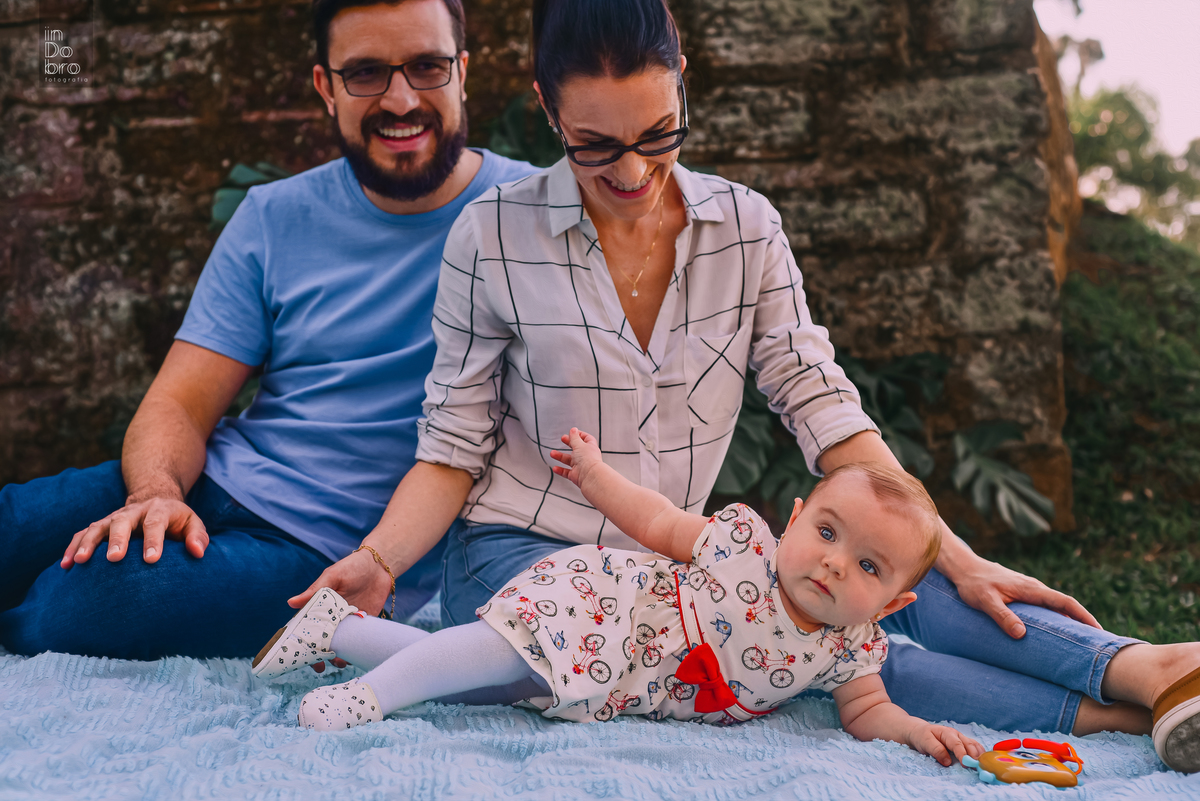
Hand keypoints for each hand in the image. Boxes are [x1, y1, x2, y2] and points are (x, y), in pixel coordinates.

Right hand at [61, 498, 207, 566]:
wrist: (155, 498)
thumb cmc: (176, 519)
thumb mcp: (192, 522)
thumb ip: (197, 535)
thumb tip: (198, 552)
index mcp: (159, 510)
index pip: (155, 523)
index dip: (153, 541)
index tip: (151, 560)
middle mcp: (134, 511)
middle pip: (123, 521)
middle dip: (117, 539)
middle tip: (114, 559)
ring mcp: (114, 517)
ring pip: (98, 526)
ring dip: (88, 543)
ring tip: (80, 561)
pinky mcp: (101, 525)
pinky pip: (83, 533)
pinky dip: (73, 546)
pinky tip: (66, 565)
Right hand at [288, 548, 392, 670]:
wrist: (380, 566)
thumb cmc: (352, 567)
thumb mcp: (333, 576)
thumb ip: (315, 590)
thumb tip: (291, 603)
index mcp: (319, 606)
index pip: (306, 627)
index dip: (301, 642)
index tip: (297, 656)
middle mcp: (332, 617)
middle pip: (321, 641)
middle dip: (318, 656)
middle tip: (319, 668)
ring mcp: (347, 622)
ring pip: (339, 644)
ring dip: (337, 656)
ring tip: (339, 663)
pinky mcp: (363, 624)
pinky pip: (357, 641)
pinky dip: (354, 651)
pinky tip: (353, 657)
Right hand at [549, 428, 603, 488]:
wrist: (590, 477)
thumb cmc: (589, 460)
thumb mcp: (579, 445)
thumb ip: (575, 438)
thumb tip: (573, 430)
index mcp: (590, 447)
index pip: (586, 438)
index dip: (579, 434)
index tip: (572, 432)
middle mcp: (586, 457)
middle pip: (576, 448)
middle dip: (569, 443)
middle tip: (563, 439)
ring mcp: (581, 466)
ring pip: (569, 460)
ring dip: (560, 456)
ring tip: (552, 453)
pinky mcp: (576, 475)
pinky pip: (566, 472)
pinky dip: (560, 470)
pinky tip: (555, 468)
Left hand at [907, 723, 983, 766]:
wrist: (920, 732)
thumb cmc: (922, 737)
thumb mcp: (925, 742)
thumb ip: (936, 750)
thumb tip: (948, 762)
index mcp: (947, 733)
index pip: (957, 744)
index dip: (962, 754)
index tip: (966, 765)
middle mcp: (957, 735)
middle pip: (969, 744)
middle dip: (974, 756)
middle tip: (978, 768)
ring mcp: (961, 739)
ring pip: (974, 745)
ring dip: (979, 755)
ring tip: (983, 766)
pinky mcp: (963, 744)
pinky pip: (975, 747)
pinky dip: (980, 754)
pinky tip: (983, 762)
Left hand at [947, 551, 1099, 637]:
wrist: (963, 568)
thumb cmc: (973, 584)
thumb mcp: (985, 601)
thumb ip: (1002, 616)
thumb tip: (1021, 634)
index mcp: (1031, 588)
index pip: (1065, 602)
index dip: (1083, 616)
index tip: (1099, 630)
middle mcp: (1034, 588)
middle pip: (1065, 605)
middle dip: (1083, 621)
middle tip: (1098, 643)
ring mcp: (1029, 590)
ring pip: (1056, 606)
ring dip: (1070, 620)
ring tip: (1082, 641)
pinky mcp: (1022, 593)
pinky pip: (1045, 606)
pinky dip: (1056, 617)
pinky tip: (1056, 631)